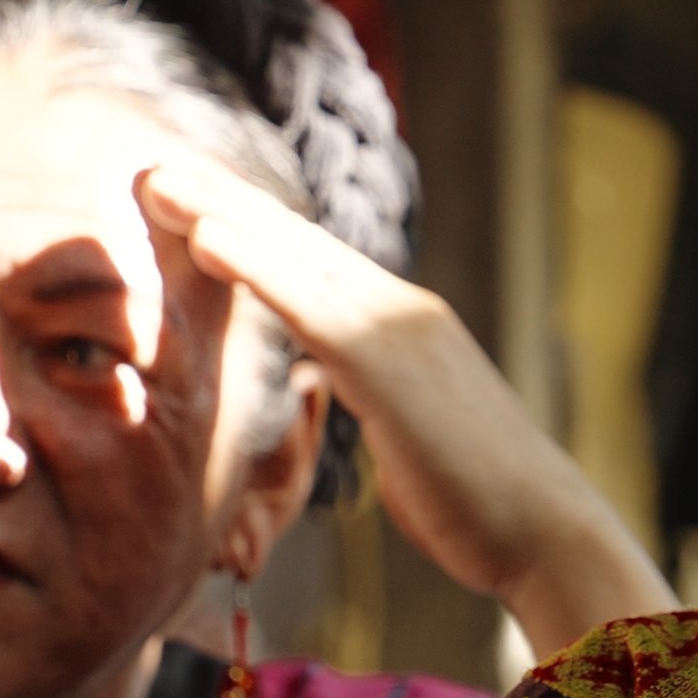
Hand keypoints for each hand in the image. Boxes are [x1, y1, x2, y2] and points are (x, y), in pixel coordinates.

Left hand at [137, 162, 674, 659]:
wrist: (544, 530)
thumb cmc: (477, 502)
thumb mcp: (407, 433)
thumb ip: (367, 394)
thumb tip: (326, 382)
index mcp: (406, 328)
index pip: (314, 265)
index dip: (250, 228)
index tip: (189, 203)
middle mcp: (403, 311)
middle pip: (298, 242)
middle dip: (224, 201)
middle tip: (153, 168)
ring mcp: (400, 329)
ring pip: (296, 258)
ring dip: (221, 213)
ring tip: (157, 183)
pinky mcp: (389, 362)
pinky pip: (308, 303)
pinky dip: (254, 264)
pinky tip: (205, 239)